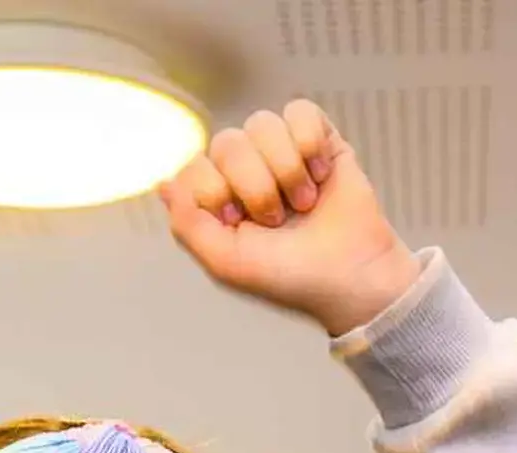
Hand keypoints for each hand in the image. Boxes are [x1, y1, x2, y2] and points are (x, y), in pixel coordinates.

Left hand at [159, 103, 419, 336]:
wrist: (353, 275)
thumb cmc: (292, 278)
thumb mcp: (227, 263)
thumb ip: (187, 224)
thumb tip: (163, 183)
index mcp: (221, 200)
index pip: (197, 165)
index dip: (217, 191)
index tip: (241, 224)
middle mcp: (248, 172)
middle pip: (228, 142)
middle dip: (255, 185)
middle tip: (278, 220)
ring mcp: (283, 154)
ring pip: (263, 123)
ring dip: (286, 168)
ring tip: (305, 203)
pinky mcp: (319, 141)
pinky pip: (300, 111)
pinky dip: (310, 143)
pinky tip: (322, 174)